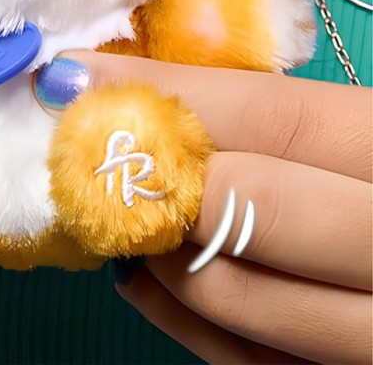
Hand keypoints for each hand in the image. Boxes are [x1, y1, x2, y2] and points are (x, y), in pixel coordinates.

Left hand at [35, 52, 371, 363]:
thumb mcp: (362, 134)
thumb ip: (277, 118)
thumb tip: (141, 93)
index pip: (271, 116)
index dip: (162, 93)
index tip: (71, 78)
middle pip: (246, 203)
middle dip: (155, 172)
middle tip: (90, 151)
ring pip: (233, 294)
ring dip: (155, 246)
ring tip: (128, 214)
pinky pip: (240, 362)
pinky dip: (174, 317)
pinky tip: (142, 279)